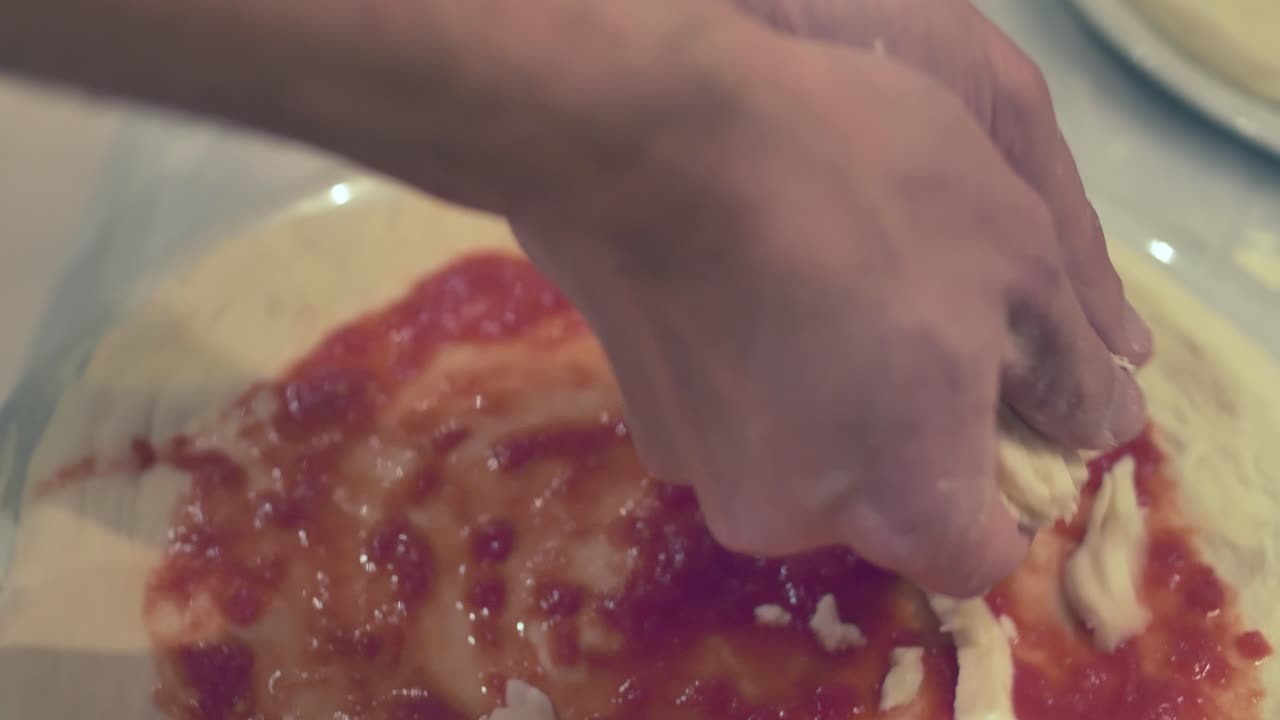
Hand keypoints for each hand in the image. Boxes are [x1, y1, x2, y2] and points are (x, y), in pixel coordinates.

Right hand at [513, 8, 1146, 596]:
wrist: (653, 134)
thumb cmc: (857, 188)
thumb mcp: (1015, 256)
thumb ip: (1069, 367)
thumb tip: (1095, 423)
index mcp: (902, 502)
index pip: (980, 556)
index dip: (1009, 495)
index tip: (1003, 414)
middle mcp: (794, 519)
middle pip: (884, 508)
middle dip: (915, 437)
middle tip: (919, 326)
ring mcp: (705, 473)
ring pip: (804, 462)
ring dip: (833, 406)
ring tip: (830, 292)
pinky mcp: (646, 424)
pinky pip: (736, 423)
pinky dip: (759, 382)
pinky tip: (757, 289)